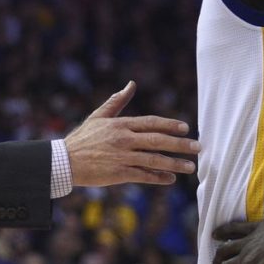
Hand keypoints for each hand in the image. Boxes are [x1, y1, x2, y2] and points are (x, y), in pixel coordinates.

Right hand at [64, 81, 199, 186]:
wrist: (65, 161)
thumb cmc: (83, 138)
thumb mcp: (99, 116)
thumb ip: (117, 101)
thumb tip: (131, 84)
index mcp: (121, 124)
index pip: (151, 123)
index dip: (169, 125)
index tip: (185, 128)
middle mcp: (124, 140)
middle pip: (157, 141)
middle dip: (180, 144)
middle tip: (197, 147)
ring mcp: (122, 157)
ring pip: (154, 160)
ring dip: (174, 163)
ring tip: (191, 166)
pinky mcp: (119, 174)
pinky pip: (143, 175)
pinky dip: (158, 178)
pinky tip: (170, 179)